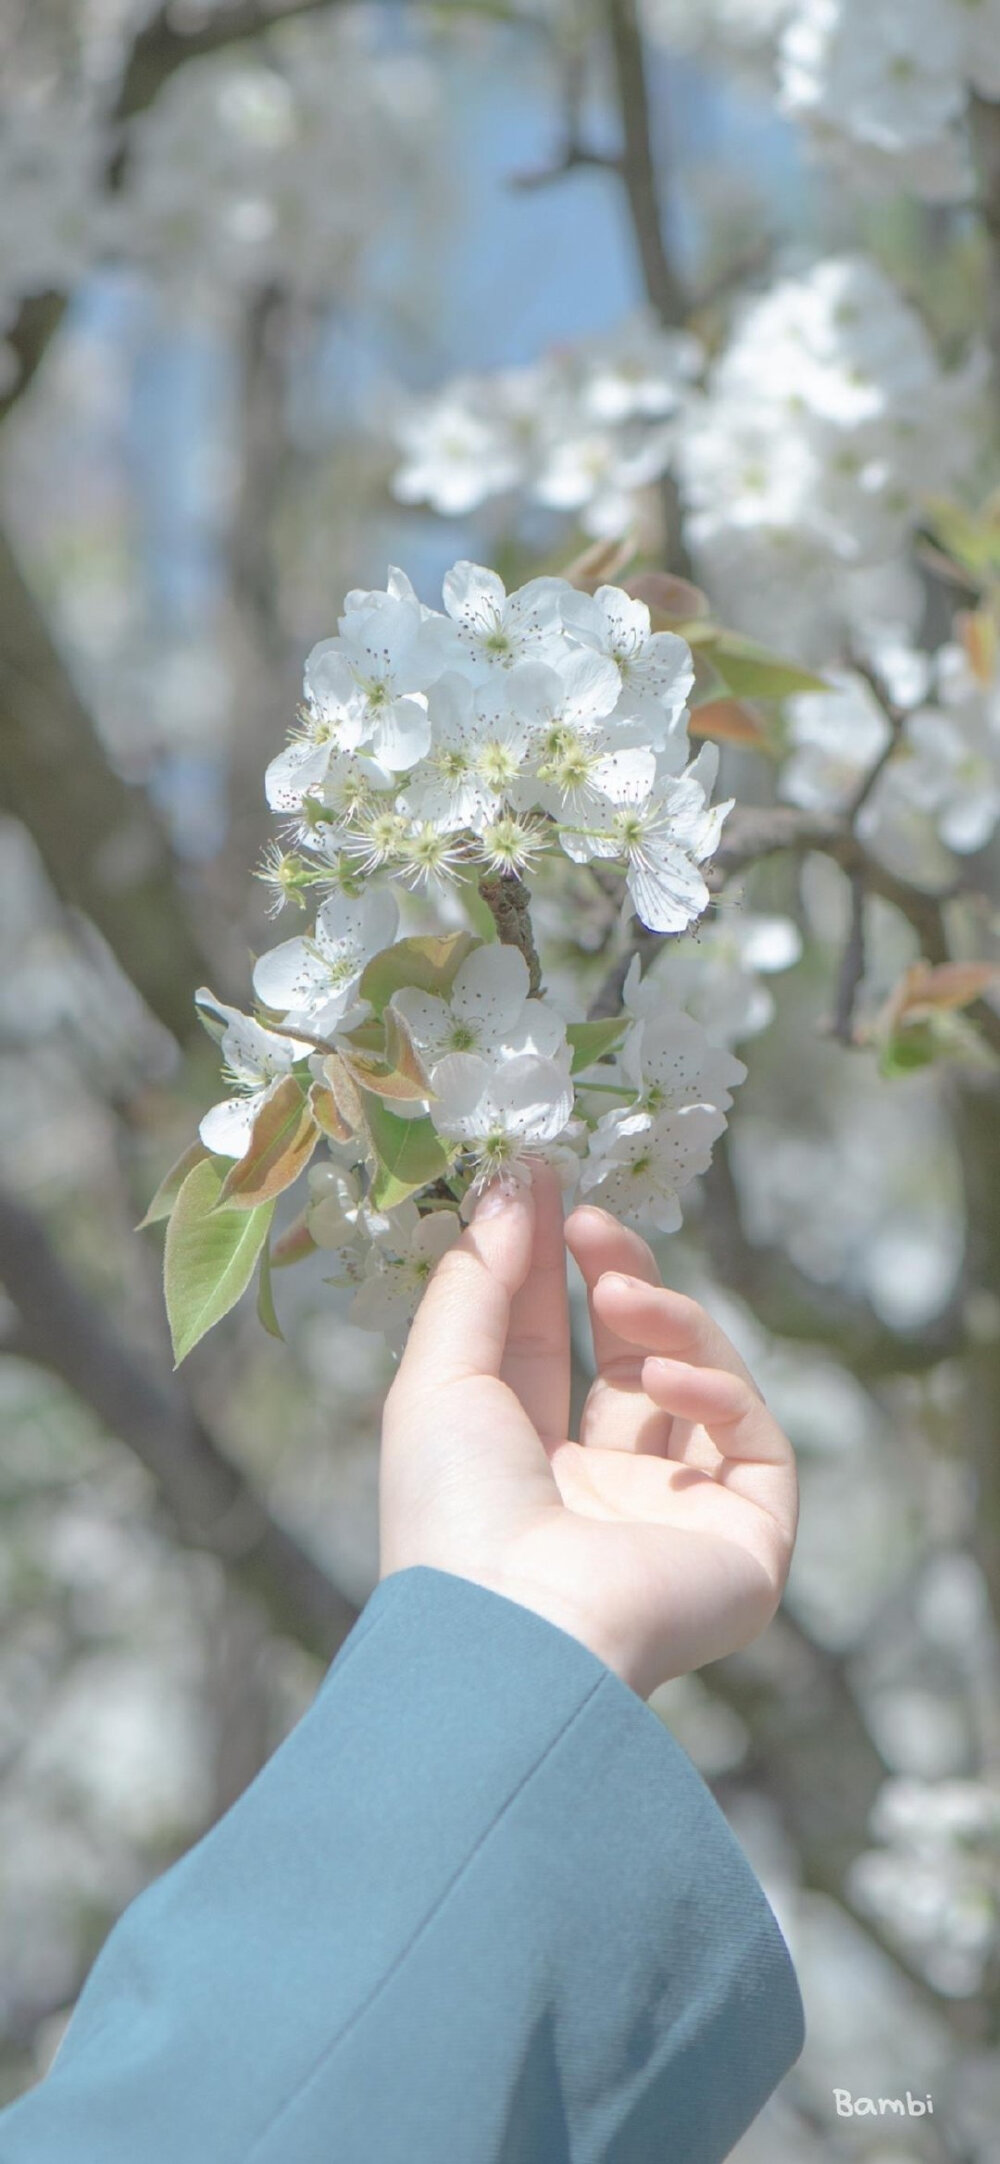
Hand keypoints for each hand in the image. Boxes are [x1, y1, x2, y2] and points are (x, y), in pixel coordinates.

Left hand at [379, 1165, 797, 1699]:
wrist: (517, 1631)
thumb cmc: (456, 1514)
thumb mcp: (437, 1381)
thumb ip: (478, 1279)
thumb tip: (509, 1183)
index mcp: (520, 1470)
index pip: (545, 1346)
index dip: (547, 1263)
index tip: (548, 1178)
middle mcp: (599, 1496)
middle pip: (630, 1358)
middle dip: (618, 1278)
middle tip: (594, 1221)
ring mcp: (677, 1520)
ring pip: (700, 1386)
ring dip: (665, 1322)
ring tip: (617, 1297)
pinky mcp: (748, 1541)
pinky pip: (754, 1439)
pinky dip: (718, 1389)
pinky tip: (662, 1380)